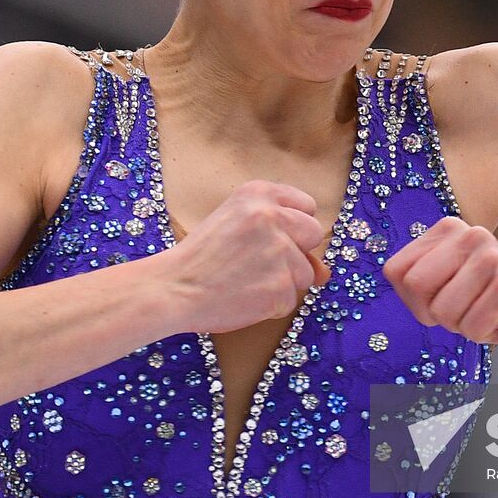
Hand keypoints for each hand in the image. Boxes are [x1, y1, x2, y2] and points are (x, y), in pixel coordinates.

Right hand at [162, 180, 331, 333]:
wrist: (173, 288)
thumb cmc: (201, 257)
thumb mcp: (236, 226)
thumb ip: (283, 235)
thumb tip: (325, 272)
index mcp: (258, 193)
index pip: (306, 206)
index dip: (293, 227)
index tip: (271, 237)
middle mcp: (271, 217)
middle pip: (314, 234)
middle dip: (297, 251)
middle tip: (261, 262)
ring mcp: (279, 252)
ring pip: (306, 272)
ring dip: (282, 282)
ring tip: (246, 281)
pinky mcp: (280, 286)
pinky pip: (290, 300)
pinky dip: (271, 305)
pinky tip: (244, 297)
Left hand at [382, 217, 497, 355]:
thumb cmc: (487, 302)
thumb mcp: (445, 281)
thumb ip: (415, 275)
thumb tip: (393, 274)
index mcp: (449, 228)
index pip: (396, 271)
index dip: (412, 299)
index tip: (440, 298)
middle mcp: (470, 235)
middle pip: (415, 287)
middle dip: (434, 312)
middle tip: (464, 309)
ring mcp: (491, 258)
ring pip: (443, 312)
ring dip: (462, 325)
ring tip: (485, 313)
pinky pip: (471, 328)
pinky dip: (483, 334)